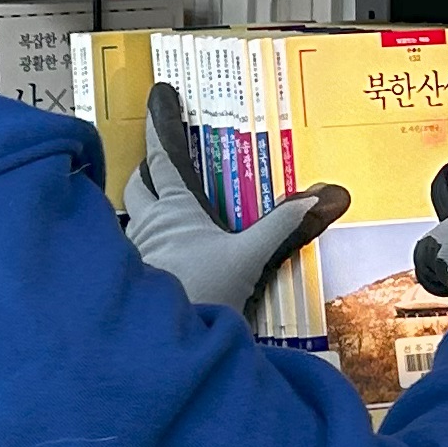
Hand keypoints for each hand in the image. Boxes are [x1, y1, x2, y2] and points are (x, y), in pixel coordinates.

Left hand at [125, 83, 347, 318]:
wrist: (160, 349)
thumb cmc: (200, 294)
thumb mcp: (248, 258)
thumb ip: (282, 227)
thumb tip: (320, 197)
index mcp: (173, 209)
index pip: (160, 158)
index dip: (157, 127)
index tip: (157, 97)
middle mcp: (144, 225)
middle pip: (137, 186)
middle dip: (146, 173)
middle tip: (160, 168)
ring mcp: (131, 254)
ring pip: (130, 221)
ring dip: (142, 214)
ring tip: (164, 216)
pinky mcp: (127, 282)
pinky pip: (128, 253)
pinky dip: (141, 247)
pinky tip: (159, 261)